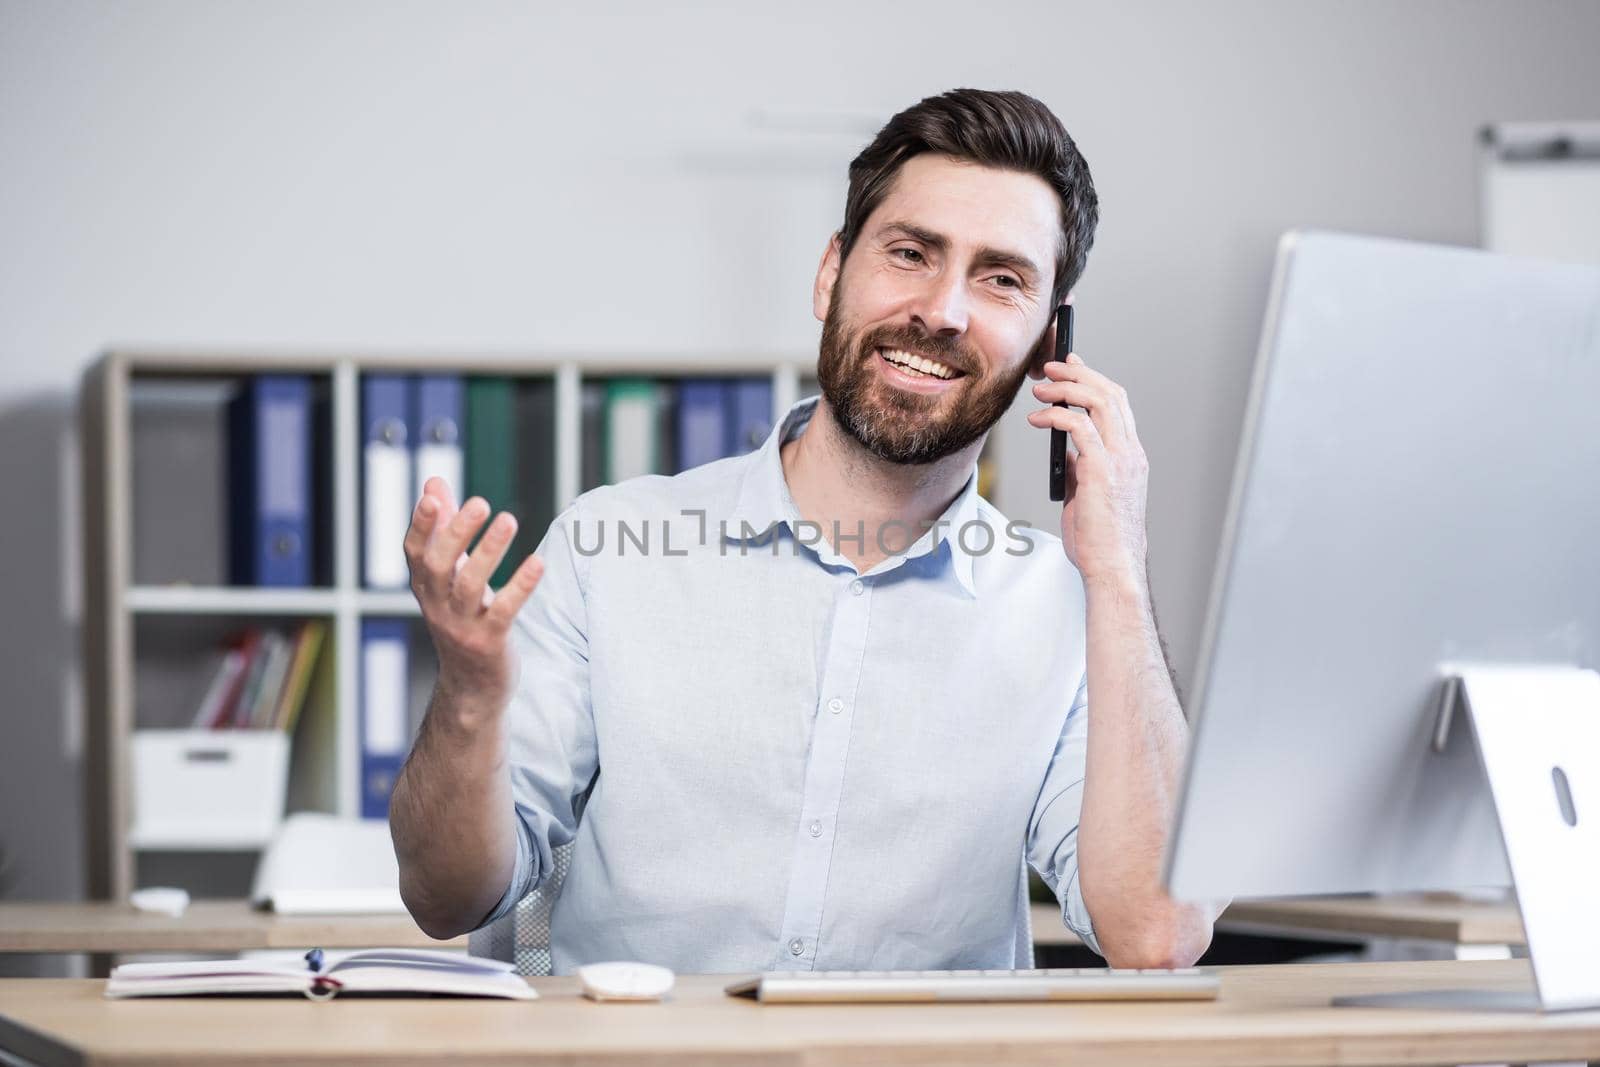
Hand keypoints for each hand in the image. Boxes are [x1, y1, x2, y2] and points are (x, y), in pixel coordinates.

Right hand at [404, 477, 545, 721]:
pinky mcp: (488, 642)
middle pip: (440, 565)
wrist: (471, 686)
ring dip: (489, 552)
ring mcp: (461, 625)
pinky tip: (537, 563)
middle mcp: (437, 604)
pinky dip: (519, 587)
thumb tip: (434, 483)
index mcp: (426, 585)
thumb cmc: (461, 618)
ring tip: (509, 520)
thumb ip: (442, 528)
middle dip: (457, 533)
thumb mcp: (448, 576)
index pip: (415, 551)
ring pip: (470, 586)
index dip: (421, 525)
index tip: (432, 497)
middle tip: (480, 503)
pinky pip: (503, 612)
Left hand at [1026, 349, 1149, 584]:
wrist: (1112, 567)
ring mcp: (1120, 460)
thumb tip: (1066, 451)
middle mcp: (1131, 453)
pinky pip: (1079, 426)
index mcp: (1131, 457)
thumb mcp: (1090, 495)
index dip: (1095, 380)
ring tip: (1040, 388)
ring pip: (1099, 402)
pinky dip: (1056, 415)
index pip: (1118, 405)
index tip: (1073, 367)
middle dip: (1079, 374)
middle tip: (1051, 366)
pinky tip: (1037, 419)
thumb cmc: (1100, 538)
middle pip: (1111, 394)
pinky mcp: (1102, 470)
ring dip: (1066, 388)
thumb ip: (1083, 468)